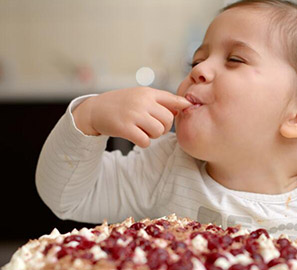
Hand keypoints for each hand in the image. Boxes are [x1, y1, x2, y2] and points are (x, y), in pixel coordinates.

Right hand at [73, 87, 191, 146]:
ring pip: (158, 131)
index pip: (173, 99)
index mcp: (148, 92)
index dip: (183, 105)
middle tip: (152, 126)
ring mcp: (133, 114)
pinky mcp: (125, 128)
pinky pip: (146, 141)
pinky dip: (143, 142)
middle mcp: (142, 101)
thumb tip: (183, 107)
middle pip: (168, 120)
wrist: (95, 109)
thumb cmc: (122, 104)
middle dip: (163, 127)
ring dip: (153, 135)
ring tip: (142, 130)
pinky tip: (136, 136)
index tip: (188, 108)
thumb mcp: (140, 96)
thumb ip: (161, 101)